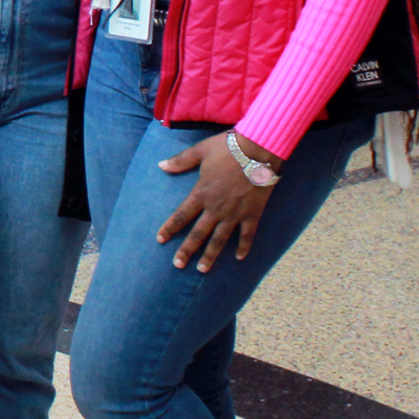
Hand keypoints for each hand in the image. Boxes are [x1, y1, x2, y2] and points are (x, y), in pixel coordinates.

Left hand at [155, 132, 280, 271]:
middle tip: (177, 265)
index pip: (181, 215)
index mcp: (202, 193)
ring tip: (202, 269)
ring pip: (220, 239)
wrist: (258, 149)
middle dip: (187, 250)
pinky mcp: (253, 213)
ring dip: (210, 255)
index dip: (170, 228)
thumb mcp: (200, 151)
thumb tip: (160, 165)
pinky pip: (247, 234)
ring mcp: (235, 213)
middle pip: (198, 233)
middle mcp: (216, 207)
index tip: (160, 240)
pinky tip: (240, 258)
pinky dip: (244, 247)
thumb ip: (180, 161)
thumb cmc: (228, 148)